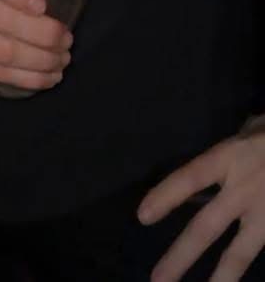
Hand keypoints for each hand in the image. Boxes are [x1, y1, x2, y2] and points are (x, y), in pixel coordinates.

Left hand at [138, 127, 264, 281]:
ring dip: (219, 278)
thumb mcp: (255, 128)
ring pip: (239, 252)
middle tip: (157, 280)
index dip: (166, 195)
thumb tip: (222, 153)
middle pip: (206, 226)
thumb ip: (238, 142)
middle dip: (181, 256)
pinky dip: (244, 268)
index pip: (191, 177)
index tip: (142, 216)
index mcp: (231, 157)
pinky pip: (261, 251)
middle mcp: (243, 188)